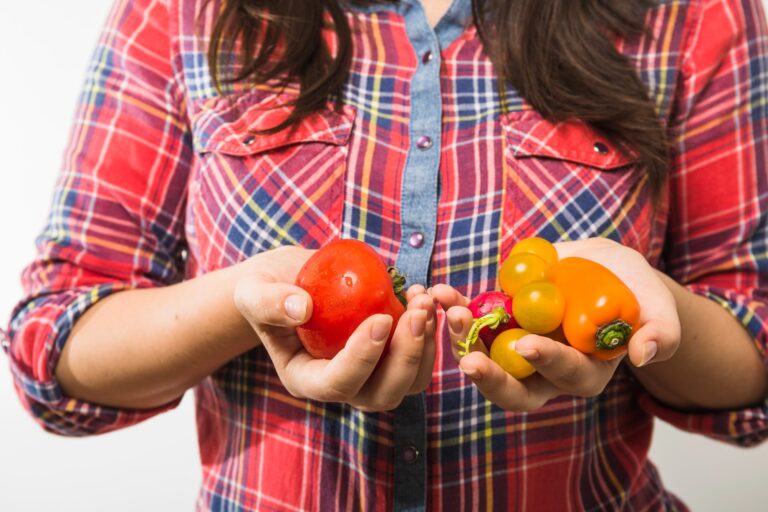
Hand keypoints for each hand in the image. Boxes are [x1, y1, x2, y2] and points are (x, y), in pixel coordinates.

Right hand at [234, 246, 436, 411]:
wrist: (293, 280)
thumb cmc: (268, 287)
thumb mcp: (254, 290)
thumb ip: (269, 301)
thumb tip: (301, 309)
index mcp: (304, 379)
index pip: (337, 385)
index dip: (362, 358)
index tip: (381, 319)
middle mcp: (339, 386)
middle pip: (381, 394)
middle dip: (405, 357)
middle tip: (417, 312)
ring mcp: (368, 375)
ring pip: (408, 383)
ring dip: (424, 346)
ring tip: (423, 301)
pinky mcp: (388, 357)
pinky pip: (418, 360)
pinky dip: (428, 333)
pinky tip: (421, 296)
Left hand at [430, 237, 680, 411]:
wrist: (602, 268)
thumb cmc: (635, 292)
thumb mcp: (658, 308)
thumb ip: (660, 332)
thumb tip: (645, 354)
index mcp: (583, 374)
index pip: (565, 377)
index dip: (548, 363)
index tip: (529, 346)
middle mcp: (544, 371)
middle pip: (513, 389)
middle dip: (489, 377)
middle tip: (469, 359)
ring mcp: (515, 348)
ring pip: (483, 355)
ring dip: (461, 338)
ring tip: (448, 309)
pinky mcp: (496, 323)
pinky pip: (470, 322)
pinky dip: (454, 308)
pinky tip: (439, 292)